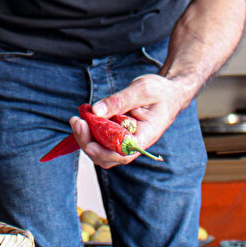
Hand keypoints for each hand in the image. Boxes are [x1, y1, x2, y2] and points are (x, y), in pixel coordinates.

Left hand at [71, 74, 191, 168]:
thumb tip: (95, 111)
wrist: (169, 93)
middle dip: (88, 143)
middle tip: (76, 122)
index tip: (87, 138)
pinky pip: (101, 139)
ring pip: (101, 150)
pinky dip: (90, 130)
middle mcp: (134, 143)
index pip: (122, 153)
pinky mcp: (118, 134)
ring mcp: (125, 140)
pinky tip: (85, 115)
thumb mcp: (142, 90)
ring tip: (78, 119)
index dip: (102, 151)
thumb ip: (119, 101)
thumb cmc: (160, 92)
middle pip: (107, 156)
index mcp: (145, 137)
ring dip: (86, 138)